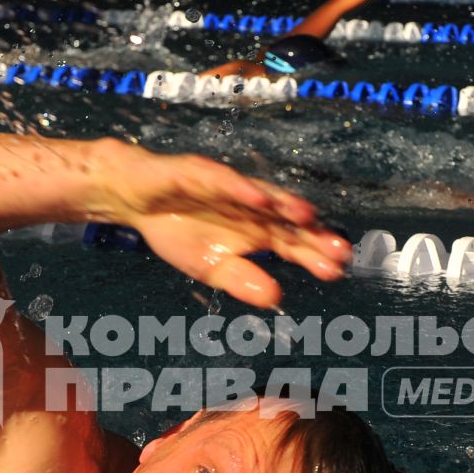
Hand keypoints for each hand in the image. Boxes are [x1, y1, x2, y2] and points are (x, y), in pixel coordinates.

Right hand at [94, 145, 349, 306]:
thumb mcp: (212, 268)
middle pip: (286, 220)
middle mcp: (250, 207)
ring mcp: (228, 187)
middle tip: (338, 247)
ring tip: (308, 216)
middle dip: (312, 233)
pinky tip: (258, 197)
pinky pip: (223, 180)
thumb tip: (276, 299)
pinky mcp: (199, 173)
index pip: (292, 243)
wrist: (134, 200)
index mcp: (256, 230)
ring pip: (262, 195)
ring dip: (285, 204)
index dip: (314, 255)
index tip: (338, 269)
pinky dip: (240, 187)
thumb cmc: (179, 231)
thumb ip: (243, 281)